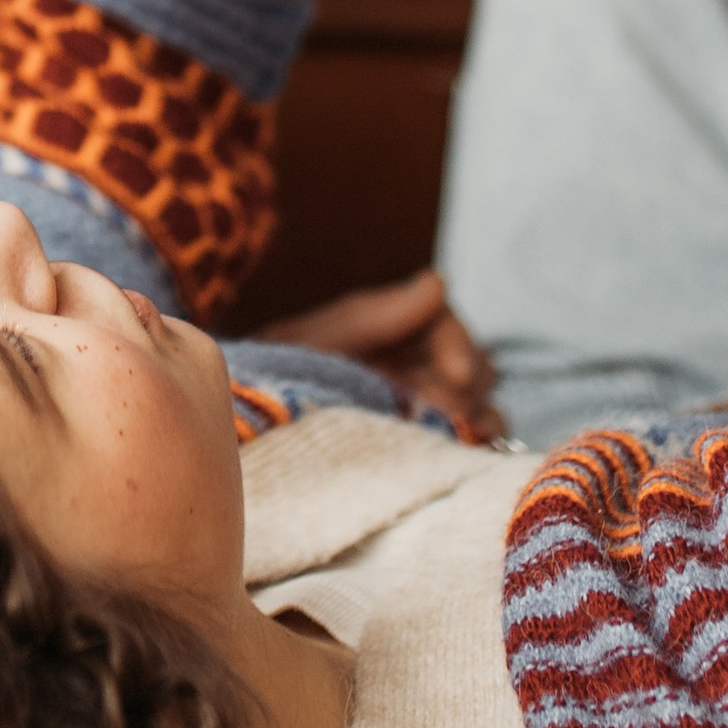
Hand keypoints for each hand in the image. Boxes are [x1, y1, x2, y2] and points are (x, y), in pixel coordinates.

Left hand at [261, 269, 502, 441]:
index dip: (456, 342)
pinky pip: (466, 438)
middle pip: (471, 360)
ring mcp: (417, 404)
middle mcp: (408, 362)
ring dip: (475, 411)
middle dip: (468, 382)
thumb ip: (375, 316)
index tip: (458, 373)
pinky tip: (468, 445)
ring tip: (458, 429)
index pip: (441, 320)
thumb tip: (437, 283)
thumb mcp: (316, 343)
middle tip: (449, 407)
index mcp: (384, 328)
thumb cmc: (275, 377)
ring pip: (477, 400)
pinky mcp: (419, 442)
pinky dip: (475, 439)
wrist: (250, 427)